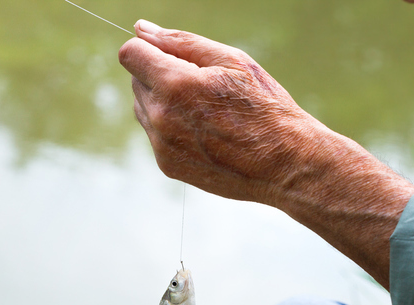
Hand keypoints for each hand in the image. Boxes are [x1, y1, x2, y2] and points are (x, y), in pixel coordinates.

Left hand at [118, 20, 331, 205]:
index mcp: (175, 84)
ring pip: (143, 109)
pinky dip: (171, 129)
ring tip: (204, 111)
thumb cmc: (264, 108)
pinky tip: (204, 133)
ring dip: (163, 102)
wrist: (283, 164)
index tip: (171, 56)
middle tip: (201, 87)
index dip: (149, 49)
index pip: (130, 54)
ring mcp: (162, 145)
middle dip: (160, 75)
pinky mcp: (167, 165)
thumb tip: (141, 29)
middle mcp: (161, 117)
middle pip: (136, 81)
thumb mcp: (231, 61)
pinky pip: (155, 136)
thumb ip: (180, 42)